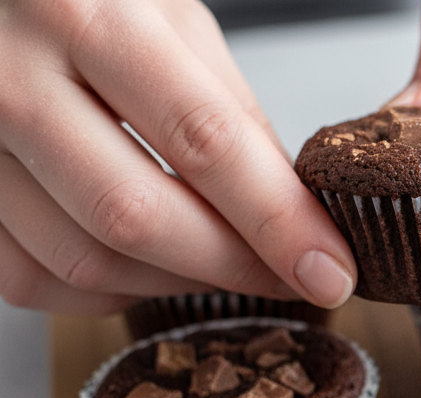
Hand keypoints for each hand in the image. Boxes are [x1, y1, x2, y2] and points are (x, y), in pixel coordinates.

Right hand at [0, 0, 356, 313]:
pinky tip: (147, 266)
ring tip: (225, 264)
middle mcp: (8, 78)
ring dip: (176, 284)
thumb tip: (291, 212)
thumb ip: (226, 110)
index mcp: (80, 13)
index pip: (203, 142)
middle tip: (292, 280)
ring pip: (84, 262)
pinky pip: (28, 279)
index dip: (278, 221)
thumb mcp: (166, 14)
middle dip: (234, 267)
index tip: (331, 269)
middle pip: (137, 217)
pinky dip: (105, 291)